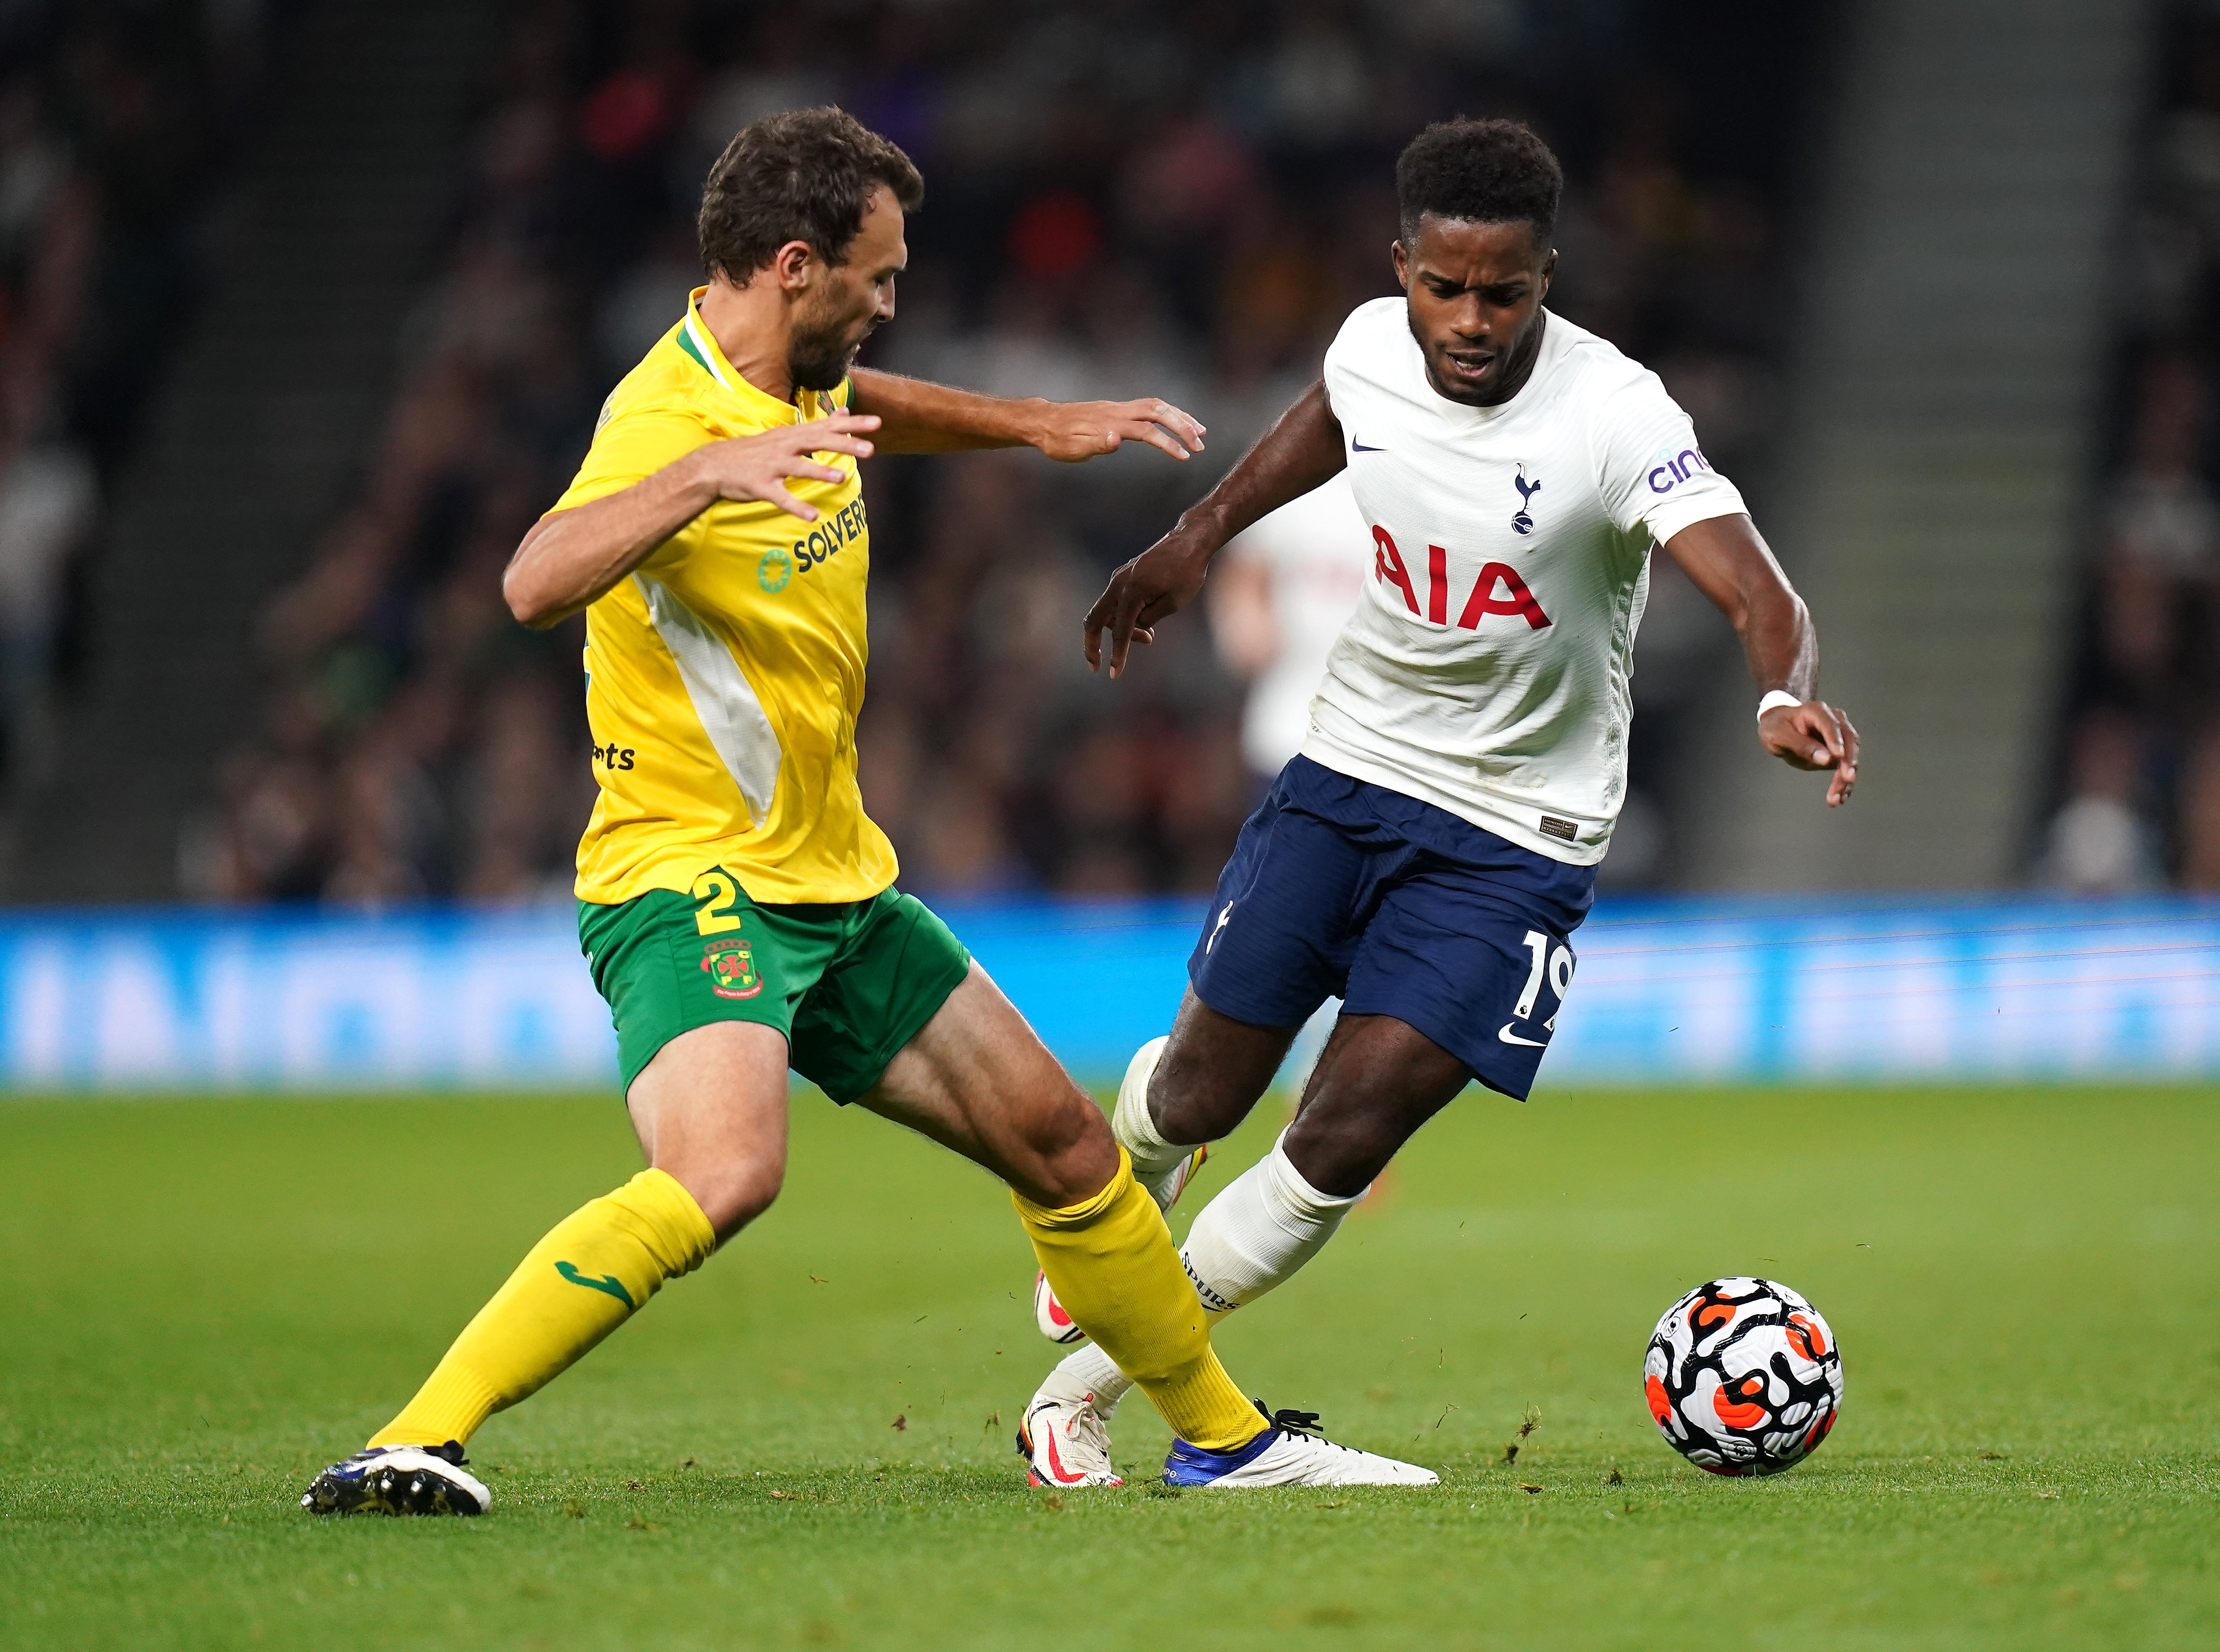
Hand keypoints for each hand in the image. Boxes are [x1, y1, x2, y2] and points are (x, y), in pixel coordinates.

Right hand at [691, 413, 880, 520]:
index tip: (877, 423)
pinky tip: (813, 517)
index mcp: (793, 435)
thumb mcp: (787, 434)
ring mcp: (772, 466)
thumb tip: (844, 412)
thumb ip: (818, 425)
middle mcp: (784, 446)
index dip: (852, 425)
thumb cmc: (756, 451)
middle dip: (844, 445)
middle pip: (817, 442)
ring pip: (799, 467)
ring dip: (820, 471)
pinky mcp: (760, 486)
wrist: (714, 465)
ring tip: (842, 477)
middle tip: (871, 449)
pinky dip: (796, 507)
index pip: (827, 426)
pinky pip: (781, 498)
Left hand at [1032, 398, 1205, 463]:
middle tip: (1201, 444)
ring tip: (1200, 432)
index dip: (1168, 442)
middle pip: (1158, 411)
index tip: (1185, 456)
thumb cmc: (1056, 441)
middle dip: (1183, 426)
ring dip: (1180, 416)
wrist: (1043, 421)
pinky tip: (1177, 422)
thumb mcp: (1071, 449)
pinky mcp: (1118, 409)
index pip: (1146, 430)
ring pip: (1157, 405)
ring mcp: (1119, 407)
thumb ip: (1096, 444)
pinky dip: (1168, 412)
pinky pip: (1149, 405)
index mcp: (1110, 423)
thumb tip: (1117, 439)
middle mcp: (1118, 411)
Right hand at [1082, 528, 1213, 675]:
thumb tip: (1135, 626)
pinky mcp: (1126, 575)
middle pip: (1095, 619)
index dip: (1117, 655)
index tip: (1113, 674)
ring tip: (1150, 637)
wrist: (1190, 541)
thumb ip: (1149, 619)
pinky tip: (1145, 623)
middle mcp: (1119, 583)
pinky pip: (1117, 601)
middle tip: (1095, 665)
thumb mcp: (1173, 603)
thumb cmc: (1187, 572)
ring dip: (1122, 629)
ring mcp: (1120, 577)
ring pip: (1108, 611)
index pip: (1120, 631)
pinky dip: (1125, 616)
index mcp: (1132, 591)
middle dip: (1091, 644)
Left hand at [1760, 700, 1859, 806]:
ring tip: (1836, 797)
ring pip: (1851, 756)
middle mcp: (1835, 721)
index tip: (1838, 756)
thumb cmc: (1776, 727)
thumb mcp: (1778, 735)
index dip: (1836, 740)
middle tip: (1844, 781)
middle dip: (1847, 763)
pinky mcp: (1840, 751)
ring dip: (1846, 778)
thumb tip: (1826, 758)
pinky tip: (1840, 797)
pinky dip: (1844, 783)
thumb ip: (1800, 745)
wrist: (1780, 728)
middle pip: (1849, 741)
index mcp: (1817, 711)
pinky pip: (1846, 767)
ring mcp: (1840, 736)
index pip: (1831, 725)